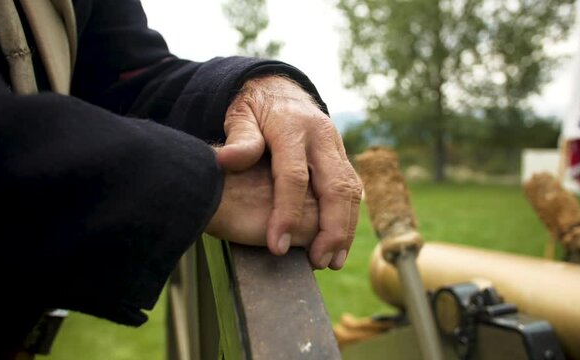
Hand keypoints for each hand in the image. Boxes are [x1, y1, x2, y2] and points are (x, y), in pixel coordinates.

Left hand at [216, 75, 361, 269]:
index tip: (276, 246)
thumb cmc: (254, 109)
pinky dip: (349, 219)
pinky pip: (352, 190)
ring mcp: (336, 147)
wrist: (280, 89)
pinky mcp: (342, 157)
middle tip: (319, 262)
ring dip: (345, 230)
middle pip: (335, 187)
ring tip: (332, 262)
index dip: (286, 213)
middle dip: (331, 229)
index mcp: (292, 127)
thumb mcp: (239, 115)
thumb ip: (239, 138)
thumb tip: (226, 160)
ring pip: (350, 192)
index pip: (293, 177)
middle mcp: (321, 137)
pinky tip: (339, 244)